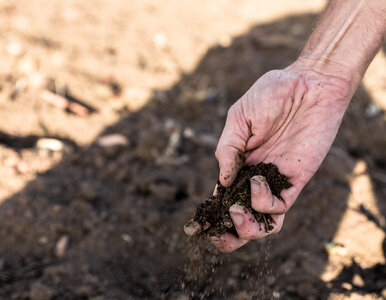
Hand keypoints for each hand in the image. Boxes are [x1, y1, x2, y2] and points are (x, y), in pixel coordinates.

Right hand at [211, 66, 350, 252]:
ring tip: (236, 213)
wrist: (310, 83)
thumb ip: (228, 150)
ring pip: (263, 221)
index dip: (210, 215)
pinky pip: (280, 205)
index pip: (222, 198)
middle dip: (228, 235)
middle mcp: (255, 177)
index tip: (196, 227)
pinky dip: (264, 203)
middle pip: (241, 218)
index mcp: (238, 164)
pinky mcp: (296, 179)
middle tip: (217, 233)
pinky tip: (255, 181)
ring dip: (246, 229)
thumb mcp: (238, 118)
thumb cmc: (271, 94)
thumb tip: (220, 183)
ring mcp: (275, 180)